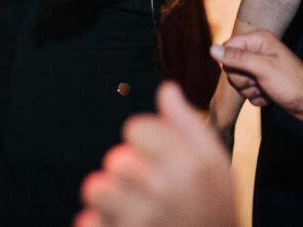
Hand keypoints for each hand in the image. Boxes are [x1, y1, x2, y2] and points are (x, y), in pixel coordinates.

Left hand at [77, 83, 236, 226]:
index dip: (145, 143)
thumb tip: (166, 89)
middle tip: (146, 191)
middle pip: (115, 158)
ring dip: (109, 199)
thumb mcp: (214, 166)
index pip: (136, 129)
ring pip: (96, 188)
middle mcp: (165, 188)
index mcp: (189, 163)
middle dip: (126, 172)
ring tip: (131, 209)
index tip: (158, 161)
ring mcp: (141, 218)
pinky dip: (99, 224)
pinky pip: (88, 221)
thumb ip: (188, 125)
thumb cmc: (213, 209)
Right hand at [210, 31, 302, 123]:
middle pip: (230, 67)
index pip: (227, 47)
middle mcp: (257, 52)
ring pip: (238, 81)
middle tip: (259, 81)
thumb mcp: (261, 68)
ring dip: (250, 90)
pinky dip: (258, 97)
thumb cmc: (291, 82)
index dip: (231, 63)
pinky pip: (247, 92)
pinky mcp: (262, 83)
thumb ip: (236, 58)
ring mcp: (260, 69)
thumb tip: (212, 49)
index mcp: (257, 40)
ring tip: (267, 89)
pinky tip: (271, 96)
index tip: (247, 70)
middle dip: (243, 79)